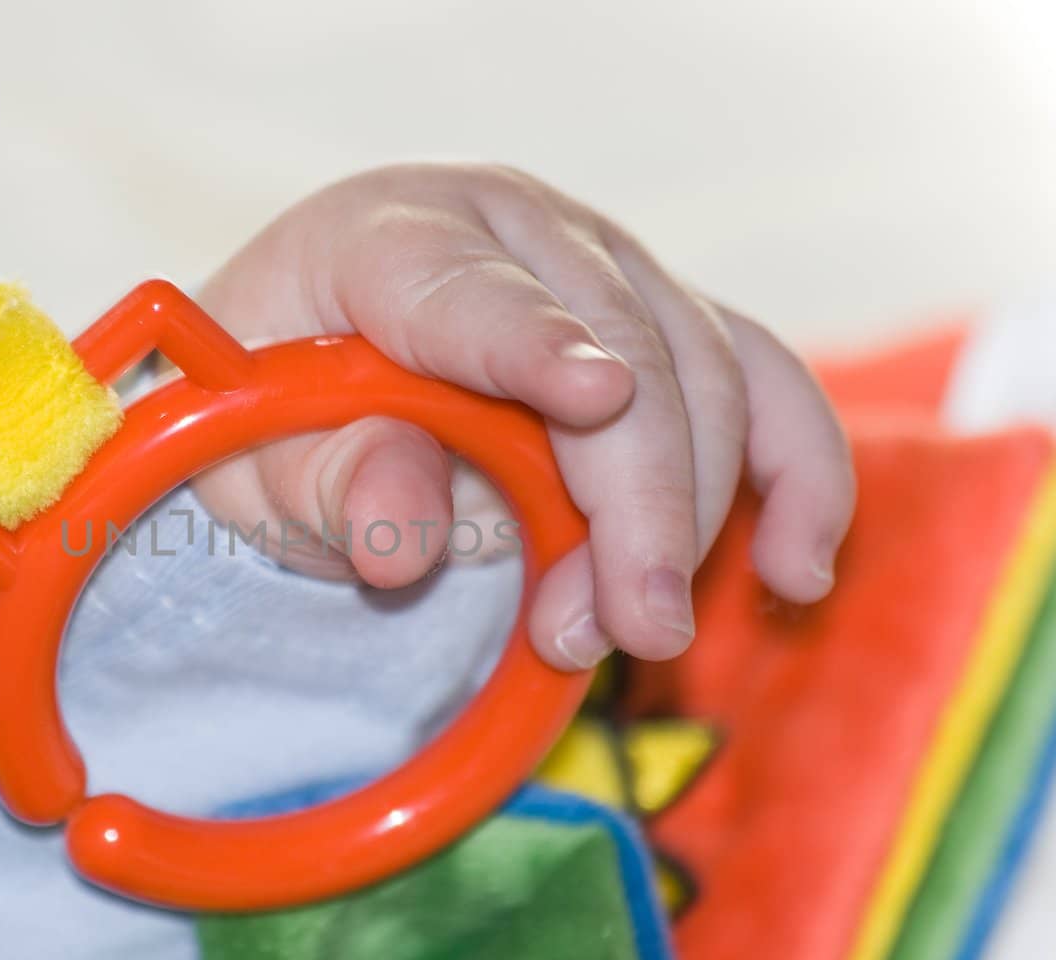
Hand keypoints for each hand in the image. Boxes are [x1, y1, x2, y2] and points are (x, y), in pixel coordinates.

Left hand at [191, 163, 854, 668]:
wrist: (312, 374)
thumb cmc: (276, 414)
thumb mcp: (257, 461)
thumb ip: (325, 482)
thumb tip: (405, 540)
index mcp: (390, 237)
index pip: (464, 287)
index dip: (530, 342)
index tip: (592, 399)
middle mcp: (518, 231)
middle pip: (621, 347)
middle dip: (631, 503)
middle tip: (609, 632)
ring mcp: (608, 269)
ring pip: (707, 374)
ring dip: (694, 516)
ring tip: (643, 631)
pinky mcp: (670, 324)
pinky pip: (766, 387)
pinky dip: (799, 475)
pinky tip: (797, 568)